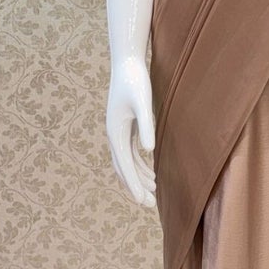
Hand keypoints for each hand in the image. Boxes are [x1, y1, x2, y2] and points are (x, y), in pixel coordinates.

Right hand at [107, 54, 155, 205]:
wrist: (127, 63)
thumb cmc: (136, 80)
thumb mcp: (143, 102)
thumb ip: (146, 125)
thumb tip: (149, 150)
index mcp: (115, 132)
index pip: (124, 165)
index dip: (133, 185)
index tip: (142, 201)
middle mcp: (114, 134)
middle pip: (123, 168)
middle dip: (135, 187)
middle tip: (149, 205)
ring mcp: (118, 131)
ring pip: (127, 162)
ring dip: (139, 177)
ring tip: (154, 191)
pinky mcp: (126, 126)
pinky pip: (131, 152)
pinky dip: (140, 164)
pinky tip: (151, 172)